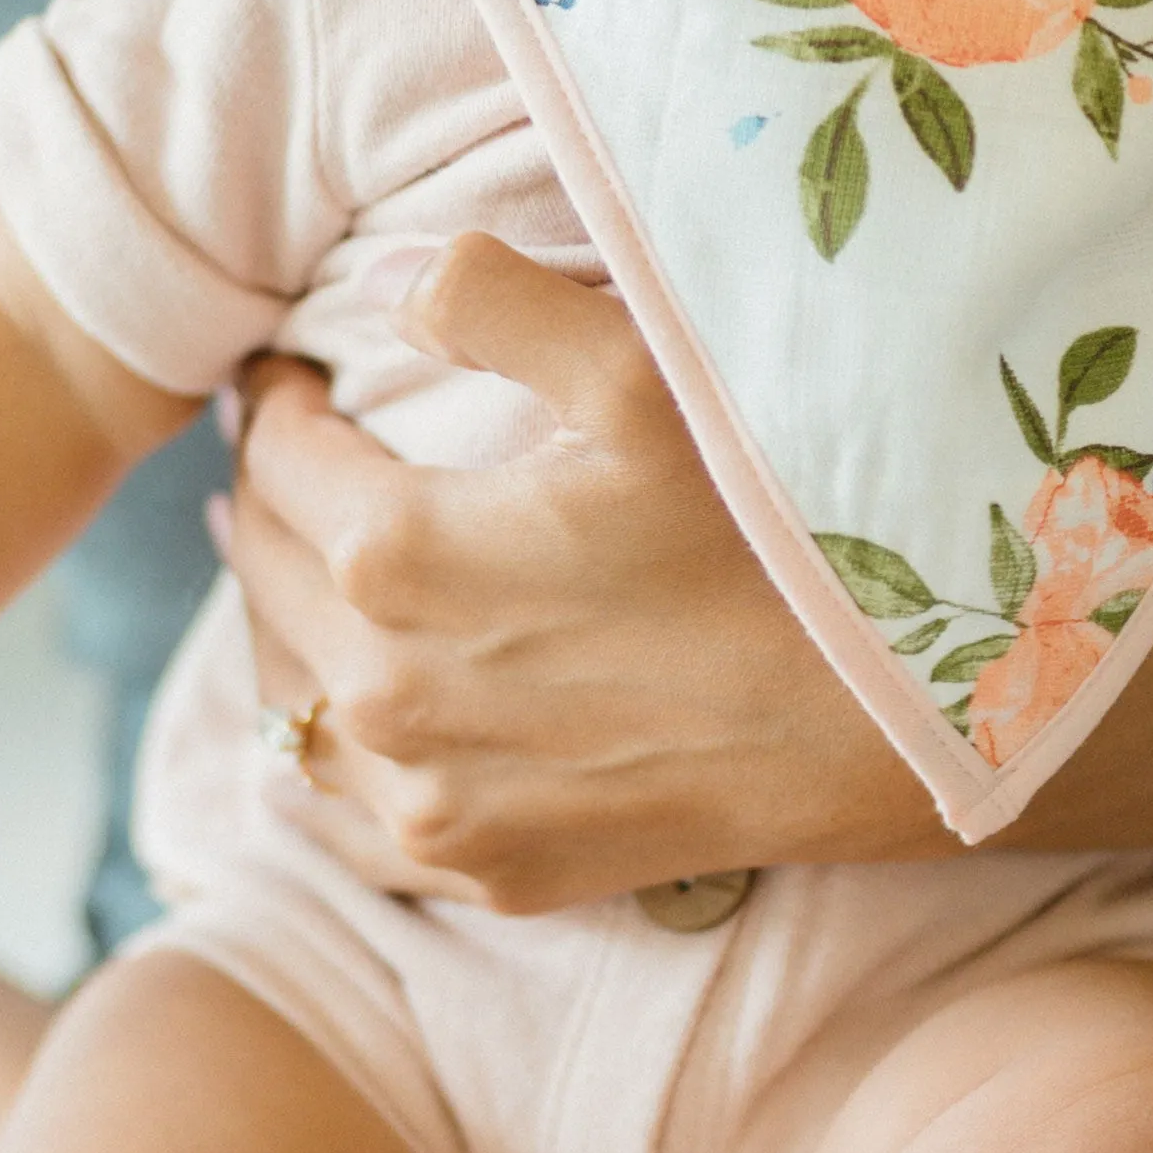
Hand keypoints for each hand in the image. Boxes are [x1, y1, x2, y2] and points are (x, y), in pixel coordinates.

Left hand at [219, 234, 941, 913]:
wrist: (887, 726)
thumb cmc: (773, 536)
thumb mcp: (644, 371)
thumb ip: (488, 299)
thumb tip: (380, 283)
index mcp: (397, 552)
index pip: (277, 456)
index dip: (275, 400)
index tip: (288, 372)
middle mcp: (383, 690)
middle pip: (265, 573)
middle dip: (266, 503)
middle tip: (285, 458)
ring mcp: (428, 798)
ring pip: (291, 696)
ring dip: (289, 622)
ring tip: (306, 573)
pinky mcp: (481, 868)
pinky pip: (345, 814)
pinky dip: (331, 753)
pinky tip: (344, 717)